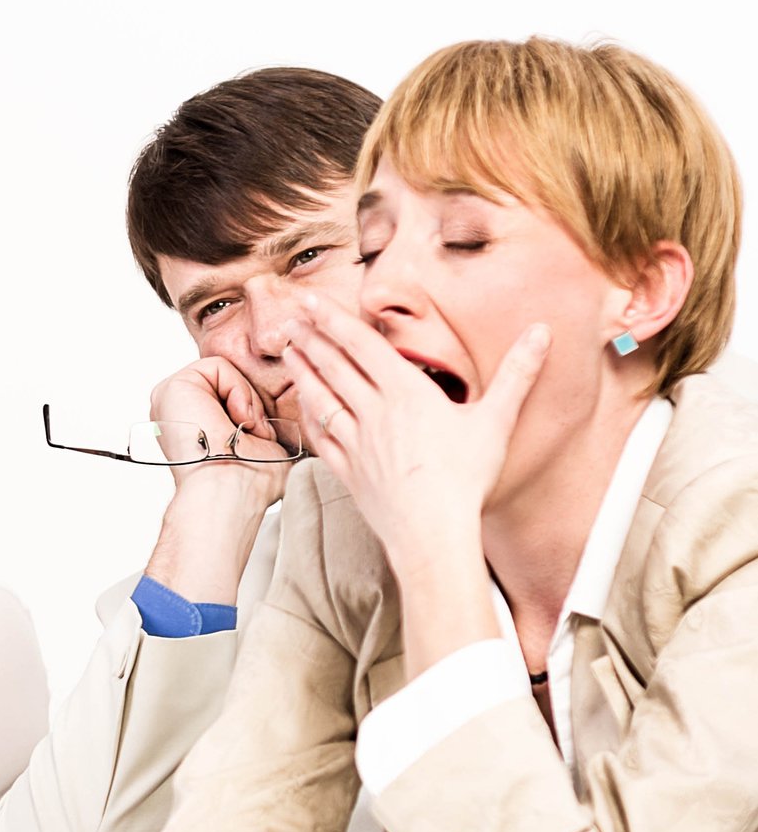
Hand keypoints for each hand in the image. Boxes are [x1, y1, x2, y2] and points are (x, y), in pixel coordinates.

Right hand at [141, 357, 291, 602]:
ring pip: (225, 372)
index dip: (252, 411)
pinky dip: (238, 390)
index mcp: (191, 426)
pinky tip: (236, 418)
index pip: (230, 395)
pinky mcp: (173, 386)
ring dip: (247, 400)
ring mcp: (171, 398)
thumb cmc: (249, 483)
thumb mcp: (264, 445)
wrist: (232, 492)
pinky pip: (218, 366)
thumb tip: (288, 419)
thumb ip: (264, 422)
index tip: (258, 439)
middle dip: (250, 404)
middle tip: (254, 434)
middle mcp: (178, 412)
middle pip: (228, 382)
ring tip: (245, 430)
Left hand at [283, 296, 548, 575]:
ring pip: (321, 397)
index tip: (308, 299)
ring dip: (303, 371)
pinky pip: (321, 436)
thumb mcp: (498, 419)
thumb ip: (517, 373)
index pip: (361, 344)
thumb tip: (543, 331)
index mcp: (405, 393)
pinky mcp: (347, 470)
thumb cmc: (465, 477)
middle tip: (289, 317)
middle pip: (334, 366)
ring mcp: (355, 442)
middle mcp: (373, 412)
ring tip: (288, 351)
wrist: (433, 532)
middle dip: (311, 338)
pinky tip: (304, 405)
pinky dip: (309, 415)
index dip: (332, 318)